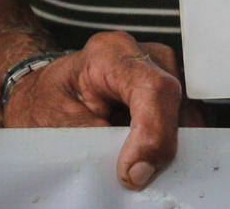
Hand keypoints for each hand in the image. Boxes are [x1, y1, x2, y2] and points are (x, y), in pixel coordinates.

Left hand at [3, 31, 183, 190]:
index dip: (152, 133)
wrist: (45, 94)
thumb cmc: (46, 102)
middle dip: (160, 146)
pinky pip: (182, 120)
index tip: (134, 172)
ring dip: (164, 147)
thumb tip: (136, 169)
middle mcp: (142, 55)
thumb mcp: (55, 122)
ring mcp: (160, 70)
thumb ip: (94, 141)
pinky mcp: (167, 90)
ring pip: (184, 115)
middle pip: (173, 104)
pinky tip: (143, 157)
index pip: (153, 89)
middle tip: (133, 178)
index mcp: (109, 53)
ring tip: (134, 166)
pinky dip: (166, 144)